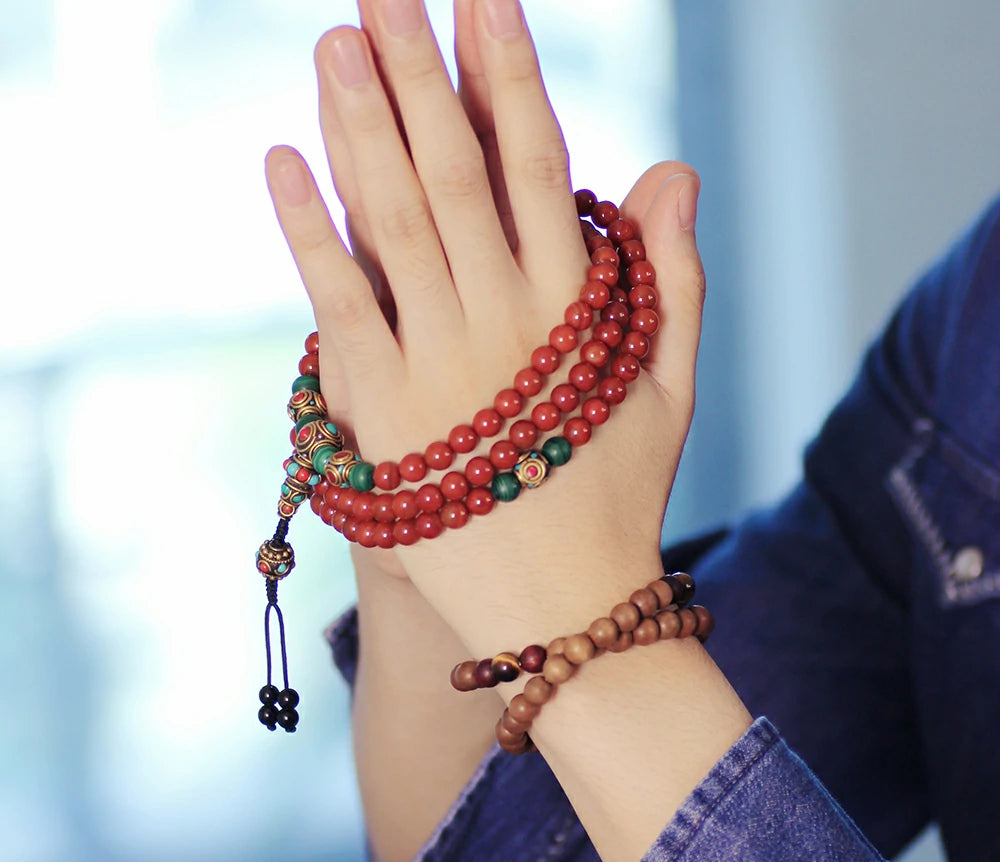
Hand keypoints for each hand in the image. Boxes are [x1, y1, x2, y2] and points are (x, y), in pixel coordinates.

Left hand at [264, 0, 705, 655]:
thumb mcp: (669, 391)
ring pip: (391, 220)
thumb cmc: (618, 499)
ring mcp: (434, 362)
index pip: (533, 165)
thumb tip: (671, 171)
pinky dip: (307, 228)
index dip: (506, 75)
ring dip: (358, 124)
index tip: (481, 1)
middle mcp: (502, 320)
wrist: (561, 611)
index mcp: (572, 309)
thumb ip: (673, 280)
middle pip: (451, 170)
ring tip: (333, 42)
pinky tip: (281, 157)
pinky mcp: (378, 409)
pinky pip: (336, 302)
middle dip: (416, 70)